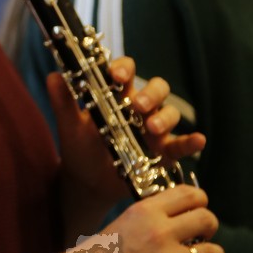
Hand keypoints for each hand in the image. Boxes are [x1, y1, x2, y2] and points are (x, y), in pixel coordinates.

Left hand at [51, 56, 205, 208]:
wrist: (86, 182)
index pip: (125, 73)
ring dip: (165, 117)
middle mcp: (139, 109)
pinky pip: (182, 145)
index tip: (116, 76)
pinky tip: (199, 139)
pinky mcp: (163, 153)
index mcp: (116, 96)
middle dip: (150, 93)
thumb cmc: (79, 148)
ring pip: (170, 113)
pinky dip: (191, 141)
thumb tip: (53, 76)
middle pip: (156, 89)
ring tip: (152, 128)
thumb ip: (63, 101)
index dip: (124, 69)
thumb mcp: (69, 125)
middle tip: (139, 105)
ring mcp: (154, 130)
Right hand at [75, 184, 242, 252]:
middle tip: (200, 238)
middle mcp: (160, 232)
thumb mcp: (122, 222)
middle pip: (208, 219)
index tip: (197, 211)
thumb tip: (175, 217)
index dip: (200, 202)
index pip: (190, 194)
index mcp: (146, 211)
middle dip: (209, 229)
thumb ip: (149, 218)